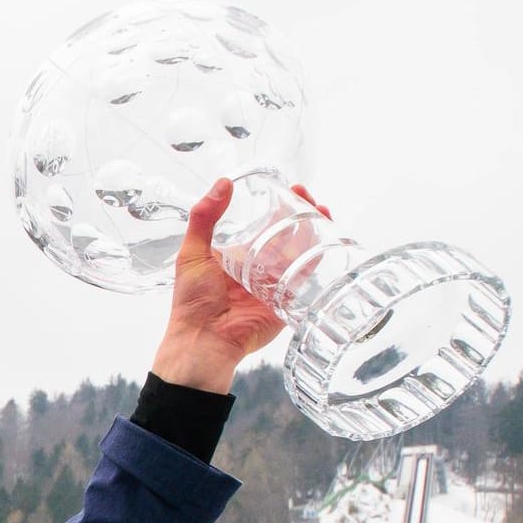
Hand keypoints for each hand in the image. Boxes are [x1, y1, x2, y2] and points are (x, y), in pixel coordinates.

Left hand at [151, 178, 330, 393]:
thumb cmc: (192, 301)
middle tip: (306, 195)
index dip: (280, 206)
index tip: (289, 187)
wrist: (203, 339)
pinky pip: (308, 277)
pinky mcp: (288, 301)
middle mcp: (261, 268)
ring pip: (303, 252)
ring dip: (317, 230)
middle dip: (302, 213)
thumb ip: (204, 218)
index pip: (267, 225)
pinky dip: (320, 257)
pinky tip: (329, 238)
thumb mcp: (192, 253)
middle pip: (290, 235)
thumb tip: (223, 182)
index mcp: (240, 256)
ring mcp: (277, 284)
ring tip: (322, 210)